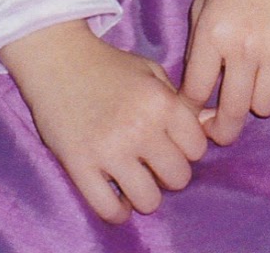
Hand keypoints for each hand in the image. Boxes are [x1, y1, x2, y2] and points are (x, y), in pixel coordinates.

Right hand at [0, 19, 209, 223]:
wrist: (58, 59)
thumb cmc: (109, 65)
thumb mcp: (151, 72)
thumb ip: (180, 101)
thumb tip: (211, 123)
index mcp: (161, 102)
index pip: (197, 148)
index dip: (187, 149)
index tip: (172, 144)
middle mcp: (140, 128)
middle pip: (178, 178)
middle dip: (169, 173)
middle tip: (153, 162)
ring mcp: (110, 150)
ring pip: (149, 200)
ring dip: (144, 194)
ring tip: (135, 179)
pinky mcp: (80, 166)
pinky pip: (109, 209)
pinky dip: (117, 211)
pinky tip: (116, 196)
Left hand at [181, 0, 269, 144]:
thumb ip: (198, 44)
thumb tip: (196, 90)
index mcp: (214, 31)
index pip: (196, 92)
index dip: (191, 111)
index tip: (194, 115)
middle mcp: (245, 45)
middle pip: (232, 112)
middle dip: (222, 129)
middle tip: (220, 130)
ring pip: (265, 107)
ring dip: (256, 103)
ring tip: (252, 86)